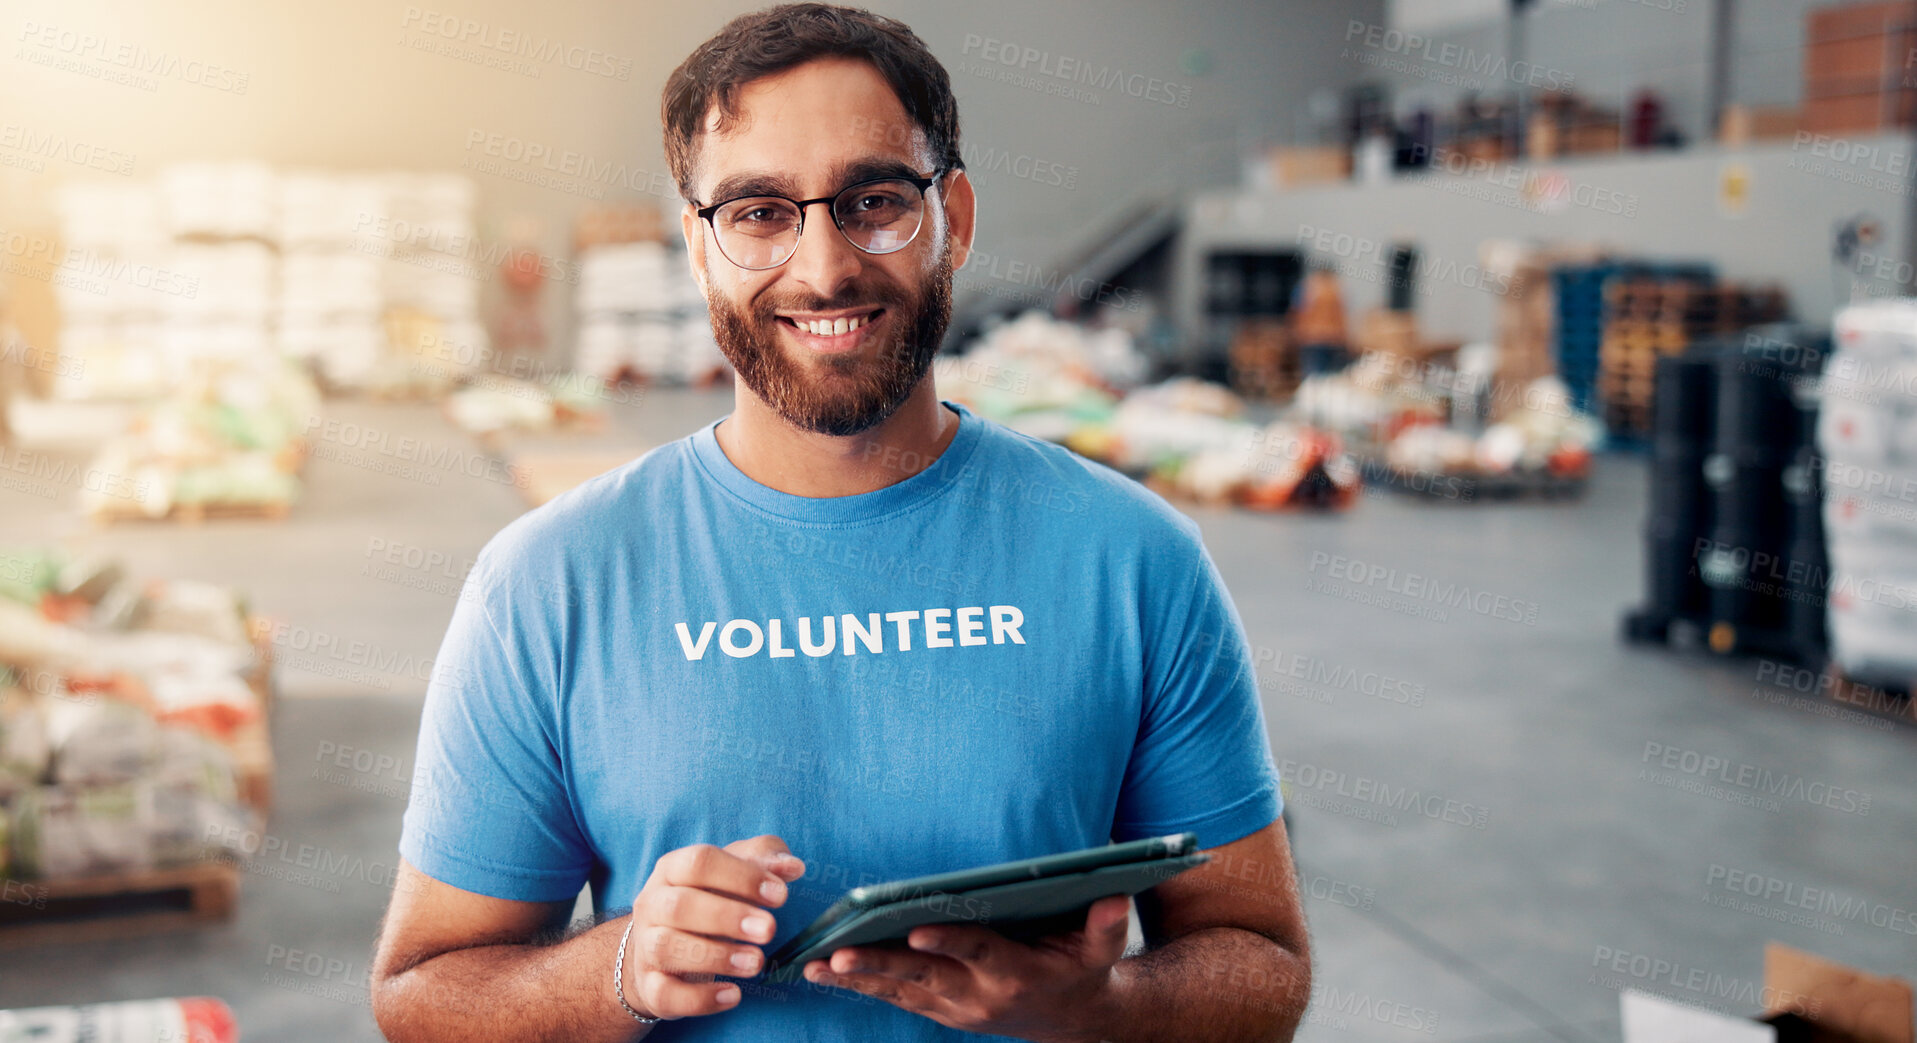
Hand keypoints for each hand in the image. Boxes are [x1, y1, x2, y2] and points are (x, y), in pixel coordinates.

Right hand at [622, 834, 805, 1019]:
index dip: (741, 877)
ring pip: (667, 948)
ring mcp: (646, 946)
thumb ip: (764, 858)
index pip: (699, 863)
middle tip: (769, 930)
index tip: (781, 895)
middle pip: (679, 905)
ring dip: (716, 956)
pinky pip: (665, 994)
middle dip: (727, 917)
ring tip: (756, 962)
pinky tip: (734, 995)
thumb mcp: (734, 870)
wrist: (661, 945)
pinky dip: (700, 998)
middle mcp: (652, 904)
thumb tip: (793, 866)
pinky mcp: (650, 986)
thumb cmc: (708, 897)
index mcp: (672, 868)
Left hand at [802, 894, 1131, 1042]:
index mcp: (1015, 973)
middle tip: (838, 956)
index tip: (916, 932)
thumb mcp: (1101, 951)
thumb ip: (1107, 925)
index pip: (978, 953)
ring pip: (899, 992)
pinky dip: (859, 986)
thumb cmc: (1082, 972)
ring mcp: (954, 1008)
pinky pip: (894, 998)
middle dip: (879, 967)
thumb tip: (1113, 896)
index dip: (949, 943)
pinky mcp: (938, 1011)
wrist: (1068, 1022)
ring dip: (857, 980)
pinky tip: (821, 972)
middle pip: (923, 978)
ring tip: (814, 966)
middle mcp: (978, 995)